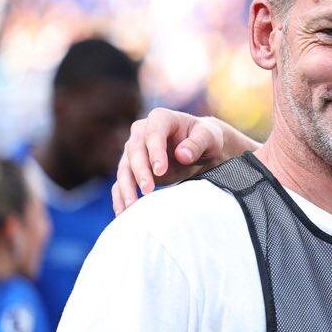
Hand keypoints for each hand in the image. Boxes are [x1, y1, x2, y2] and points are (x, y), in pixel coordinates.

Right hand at [112, 109, 246, 213]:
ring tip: (132, 206)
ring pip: (125, 168)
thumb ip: (197, 143)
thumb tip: (182, 155)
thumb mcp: (209, 137)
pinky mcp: (134, 168)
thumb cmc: (206, 138)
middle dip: (139, 171)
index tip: (160, 170)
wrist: (203, 148)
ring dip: (126, 187)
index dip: (154, 151)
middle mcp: (142, 132)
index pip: (153, 133)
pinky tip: (123, 212)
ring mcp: (135, 150)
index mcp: (161, 118)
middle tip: (147, 190)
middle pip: (134, 151)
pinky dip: (121, 196)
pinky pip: (122, 182)